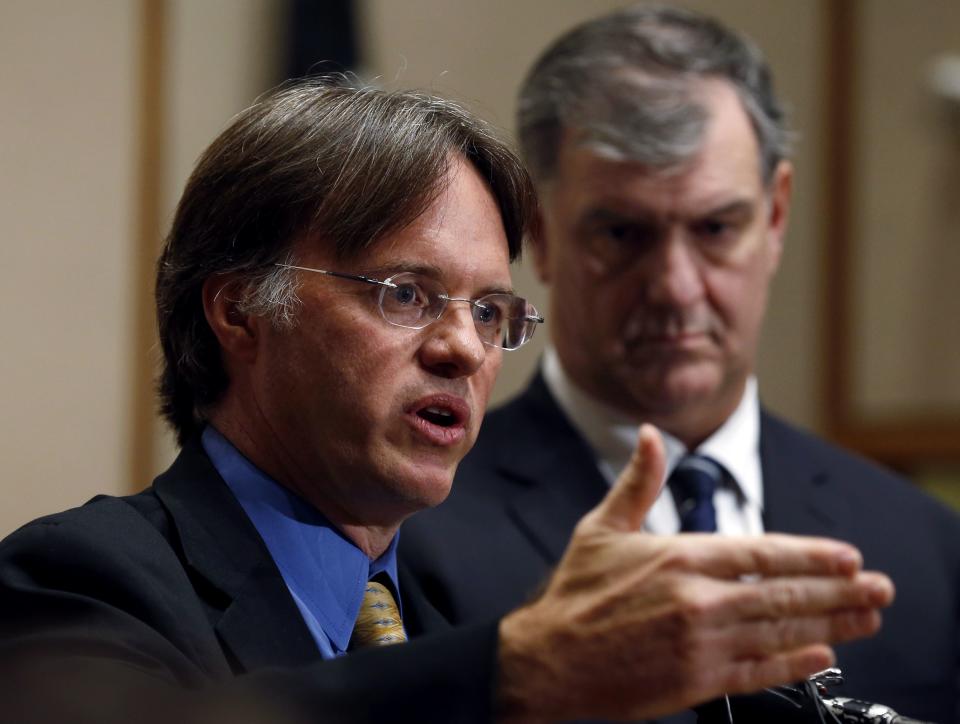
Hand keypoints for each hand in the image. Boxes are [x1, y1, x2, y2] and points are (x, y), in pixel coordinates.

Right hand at [496, 425, 893, 722]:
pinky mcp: (695, 682)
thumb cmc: (575, 594)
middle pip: (784, 594)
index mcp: (678, 557)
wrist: (548, 659)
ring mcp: (700, 644)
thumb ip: (638, 482)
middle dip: (839, 591)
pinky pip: (758, 674)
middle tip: (879, 590)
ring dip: (831, 626)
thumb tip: (651, 436)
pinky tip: (821, 657)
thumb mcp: (601, 527)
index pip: (762, 552)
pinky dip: (794, 666)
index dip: (812, 555)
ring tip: (865, 619)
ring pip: (780, 633)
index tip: (849, 557)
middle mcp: (698, 600)